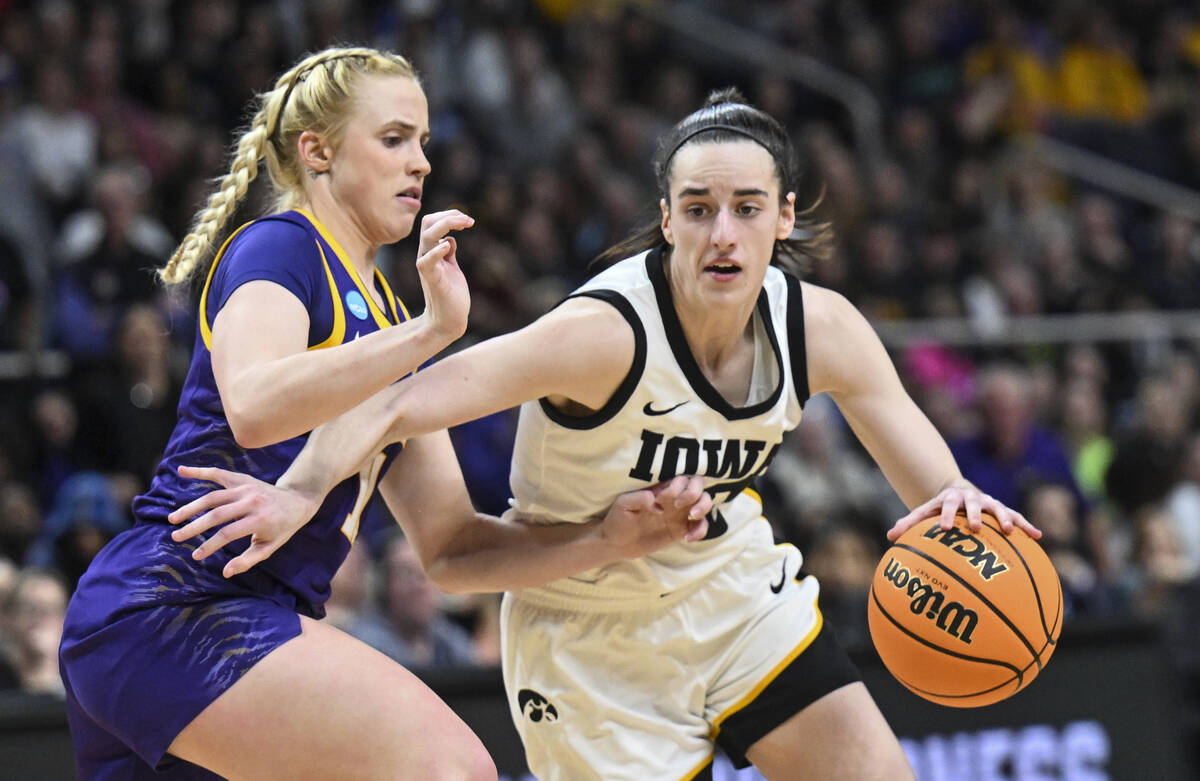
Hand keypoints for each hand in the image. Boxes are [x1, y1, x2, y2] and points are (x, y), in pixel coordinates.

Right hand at [168, 466, 322, 577]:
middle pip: (216, 514)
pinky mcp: (242, 479)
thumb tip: (225, 572)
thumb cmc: (281, 528)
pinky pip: (218, 474)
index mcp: (260, 520)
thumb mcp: (270, 547)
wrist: (297, 501)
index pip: (228, 533)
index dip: (210, 546)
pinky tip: (181, 470)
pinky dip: (199, 471)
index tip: (196, 556)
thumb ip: (248, 560)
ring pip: (213, 497)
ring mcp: (246, 488)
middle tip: (176, 537)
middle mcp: (251, 501)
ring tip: (174, 519)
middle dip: (194, 527)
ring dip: (191, 507)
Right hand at [415, 209, 473, 342]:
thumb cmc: (450, 295)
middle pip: (427, 222)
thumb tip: (450, 239)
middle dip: (448, 215)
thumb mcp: (451, 267)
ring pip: (427, 236)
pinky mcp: (432, 280)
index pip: (431, 222)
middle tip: (468, 220)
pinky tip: (448, 246)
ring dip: (447, 225)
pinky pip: (426, 262)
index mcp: (430, 251)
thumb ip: (449, 253)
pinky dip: (436, 251)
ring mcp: (428, 267)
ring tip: (465, 225)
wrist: (448, 321)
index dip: (449, 215)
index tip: (468, 220)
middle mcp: (426, 256)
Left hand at [599, 476, 712, 558]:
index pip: (680, 478)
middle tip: (679, 506)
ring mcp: (679, 514)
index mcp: (661, 488)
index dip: (676, 488)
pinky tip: (686, 538)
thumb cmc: (618, 519)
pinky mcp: (681, 530)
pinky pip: (701, 526)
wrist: (617, 543)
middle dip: (694, 492)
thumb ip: (638, 498)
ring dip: (704, 507)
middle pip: (698, 483)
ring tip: (691, 517)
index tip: (662, 501)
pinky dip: (700, 531)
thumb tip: (656, 502)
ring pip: (705, 502)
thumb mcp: (623, 505)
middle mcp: (674, 498)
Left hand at [886, 481, 1040, 541]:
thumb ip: (908, 524)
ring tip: (1012, 532)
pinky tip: (1038, 537)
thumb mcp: (923, 513)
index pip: (946, 505)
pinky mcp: (1002, 510)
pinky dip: (1026, 525)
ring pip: (999, 509)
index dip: (946, 515)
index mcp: (950, 499)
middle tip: (976, 528)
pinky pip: (1016, 517)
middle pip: (974, 504)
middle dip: (975, 515)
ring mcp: (988, 503)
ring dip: (1005, 518)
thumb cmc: (938, 510)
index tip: (944, 528)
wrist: (957, 493)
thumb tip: (890, 538)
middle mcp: (971, 498)